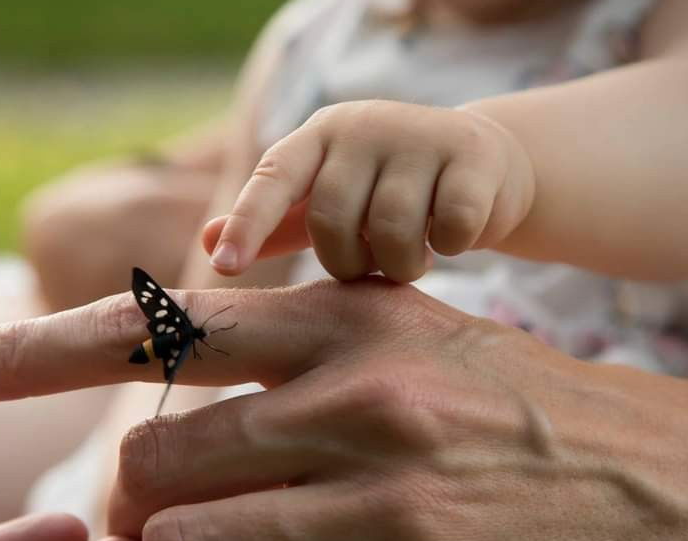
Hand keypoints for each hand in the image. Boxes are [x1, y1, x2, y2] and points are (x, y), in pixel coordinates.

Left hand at [0, 279, 687, 540]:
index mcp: (356, 324)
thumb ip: (297, 361)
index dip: (30, 348)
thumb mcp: (419, 348)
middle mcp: (365, 403)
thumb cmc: (530, 421)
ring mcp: (392, 514)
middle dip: (144, 512)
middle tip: (183, 533)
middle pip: (149, 464)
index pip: (158, 324)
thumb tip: (159, 419)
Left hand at [201, 100, 534, 281]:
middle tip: (371, 263)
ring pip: (392, 232)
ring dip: (401, 265)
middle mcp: (363, 126)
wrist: (479, 161)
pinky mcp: (471, 156)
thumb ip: (274, 224)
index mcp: (319, 136)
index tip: (224, 266)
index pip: (273, 178)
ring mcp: (419, 136)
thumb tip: (208, 243)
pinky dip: (448, 248)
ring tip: (411, 257)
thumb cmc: (387, 190)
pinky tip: (450, 237)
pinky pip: (448, 229)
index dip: (247, 223)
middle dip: (349, 263)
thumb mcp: (329, 201)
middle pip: (333, 220)